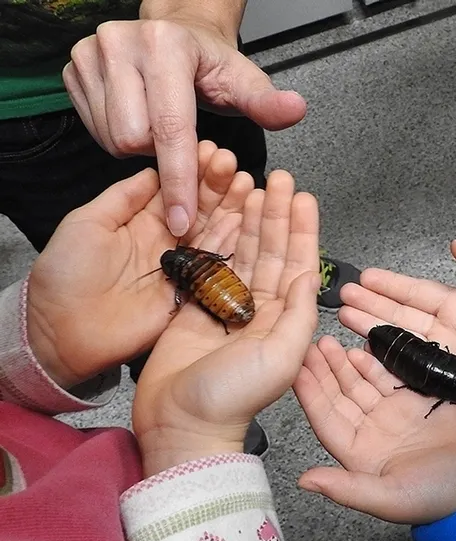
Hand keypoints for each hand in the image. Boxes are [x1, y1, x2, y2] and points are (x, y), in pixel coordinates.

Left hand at [26, 141, 253, 389]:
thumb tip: (154, 168)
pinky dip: (233, 242)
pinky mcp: (193, 292)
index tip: (209, 149)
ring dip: (231, 208)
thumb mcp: (88, 222)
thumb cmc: (66, 273)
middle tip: (230, 162)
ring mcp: (185, 267)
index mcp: (143, 221)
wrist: (64, 331)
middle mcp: (170, 241)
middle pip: (200, 207)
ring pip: (214, 232)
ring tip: (245, 183)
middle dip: (216, 184)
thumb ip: (123, 197)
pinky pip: (217, 266)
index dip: (192, 170)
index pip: (176, 189)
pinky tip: (247, 219)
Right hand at [62, 15, 306, 235]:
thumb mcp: (242, 82)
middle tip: (179, 137)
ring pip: (112, 139)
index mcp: (166, 46)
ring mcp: (89, 54)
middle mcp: (120, 43)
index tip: (183, 221)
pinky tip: (137, 118)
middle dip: (160, 154)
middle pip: (133, 138)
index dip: (179, 180)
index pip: (171, 128)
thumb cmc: (209, 65)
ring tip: (159, 124)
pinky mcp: (72, 70)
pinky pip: (95, 131)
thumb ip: (265, 102)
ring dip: (140, 148)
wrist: (174, 34)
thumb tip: (296, 109)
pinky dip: (118, 137)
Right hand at [131, 170, 320, 476]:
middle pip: (273, 252)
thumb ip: (298, 314)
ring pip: (245, 253)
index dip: (302, 230)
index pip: (299, 265)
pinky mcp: (199, 306)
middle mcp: (261, 309)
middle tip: (279, 179)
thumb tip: (311, 275)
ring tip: (255, 186)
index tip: (304, 198)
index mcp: (285, 320)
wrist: (181, 421)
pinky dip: (220, 239)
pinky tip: (225, 215)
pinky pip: (213, 265)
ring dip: (252, 221)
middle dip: (277, 215)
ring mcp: (229, 306)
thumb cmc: (233, 396)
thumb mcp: (280, 357)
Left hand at [293, 336, 455, 524]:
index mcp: (360, 454)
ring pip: (363, 383)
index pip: (326, 418)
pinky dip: (376, 361)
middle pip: (341, 395)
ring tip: (330, 341)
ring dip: (346, 363)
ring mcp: (395, 415)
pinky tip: (363, 346)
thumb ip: (346, 487)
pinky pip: (390, 376)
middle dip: (325, 370)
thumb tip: (302, 481)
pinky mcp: (417, 401)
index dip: (310, 393)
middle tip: (311, 344)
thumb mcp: (389, 497)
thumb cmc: (442, 497)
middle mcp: (373, 432)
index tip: (296, 367)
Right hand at [338, 240, 455, 425]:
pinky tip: (364, 353)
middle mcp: (442, 330)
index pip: (415, 292)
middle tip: (341, 296)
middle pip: (398, 314)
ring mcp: (440, 357)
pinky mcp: (442, 384)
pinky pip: (407, 371)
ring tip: (344, 318)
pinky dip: (385, 362)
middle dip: (369, 304)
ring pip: (398, 340)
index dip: (389, 284)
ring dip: (371, 328)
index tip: (364, 276)